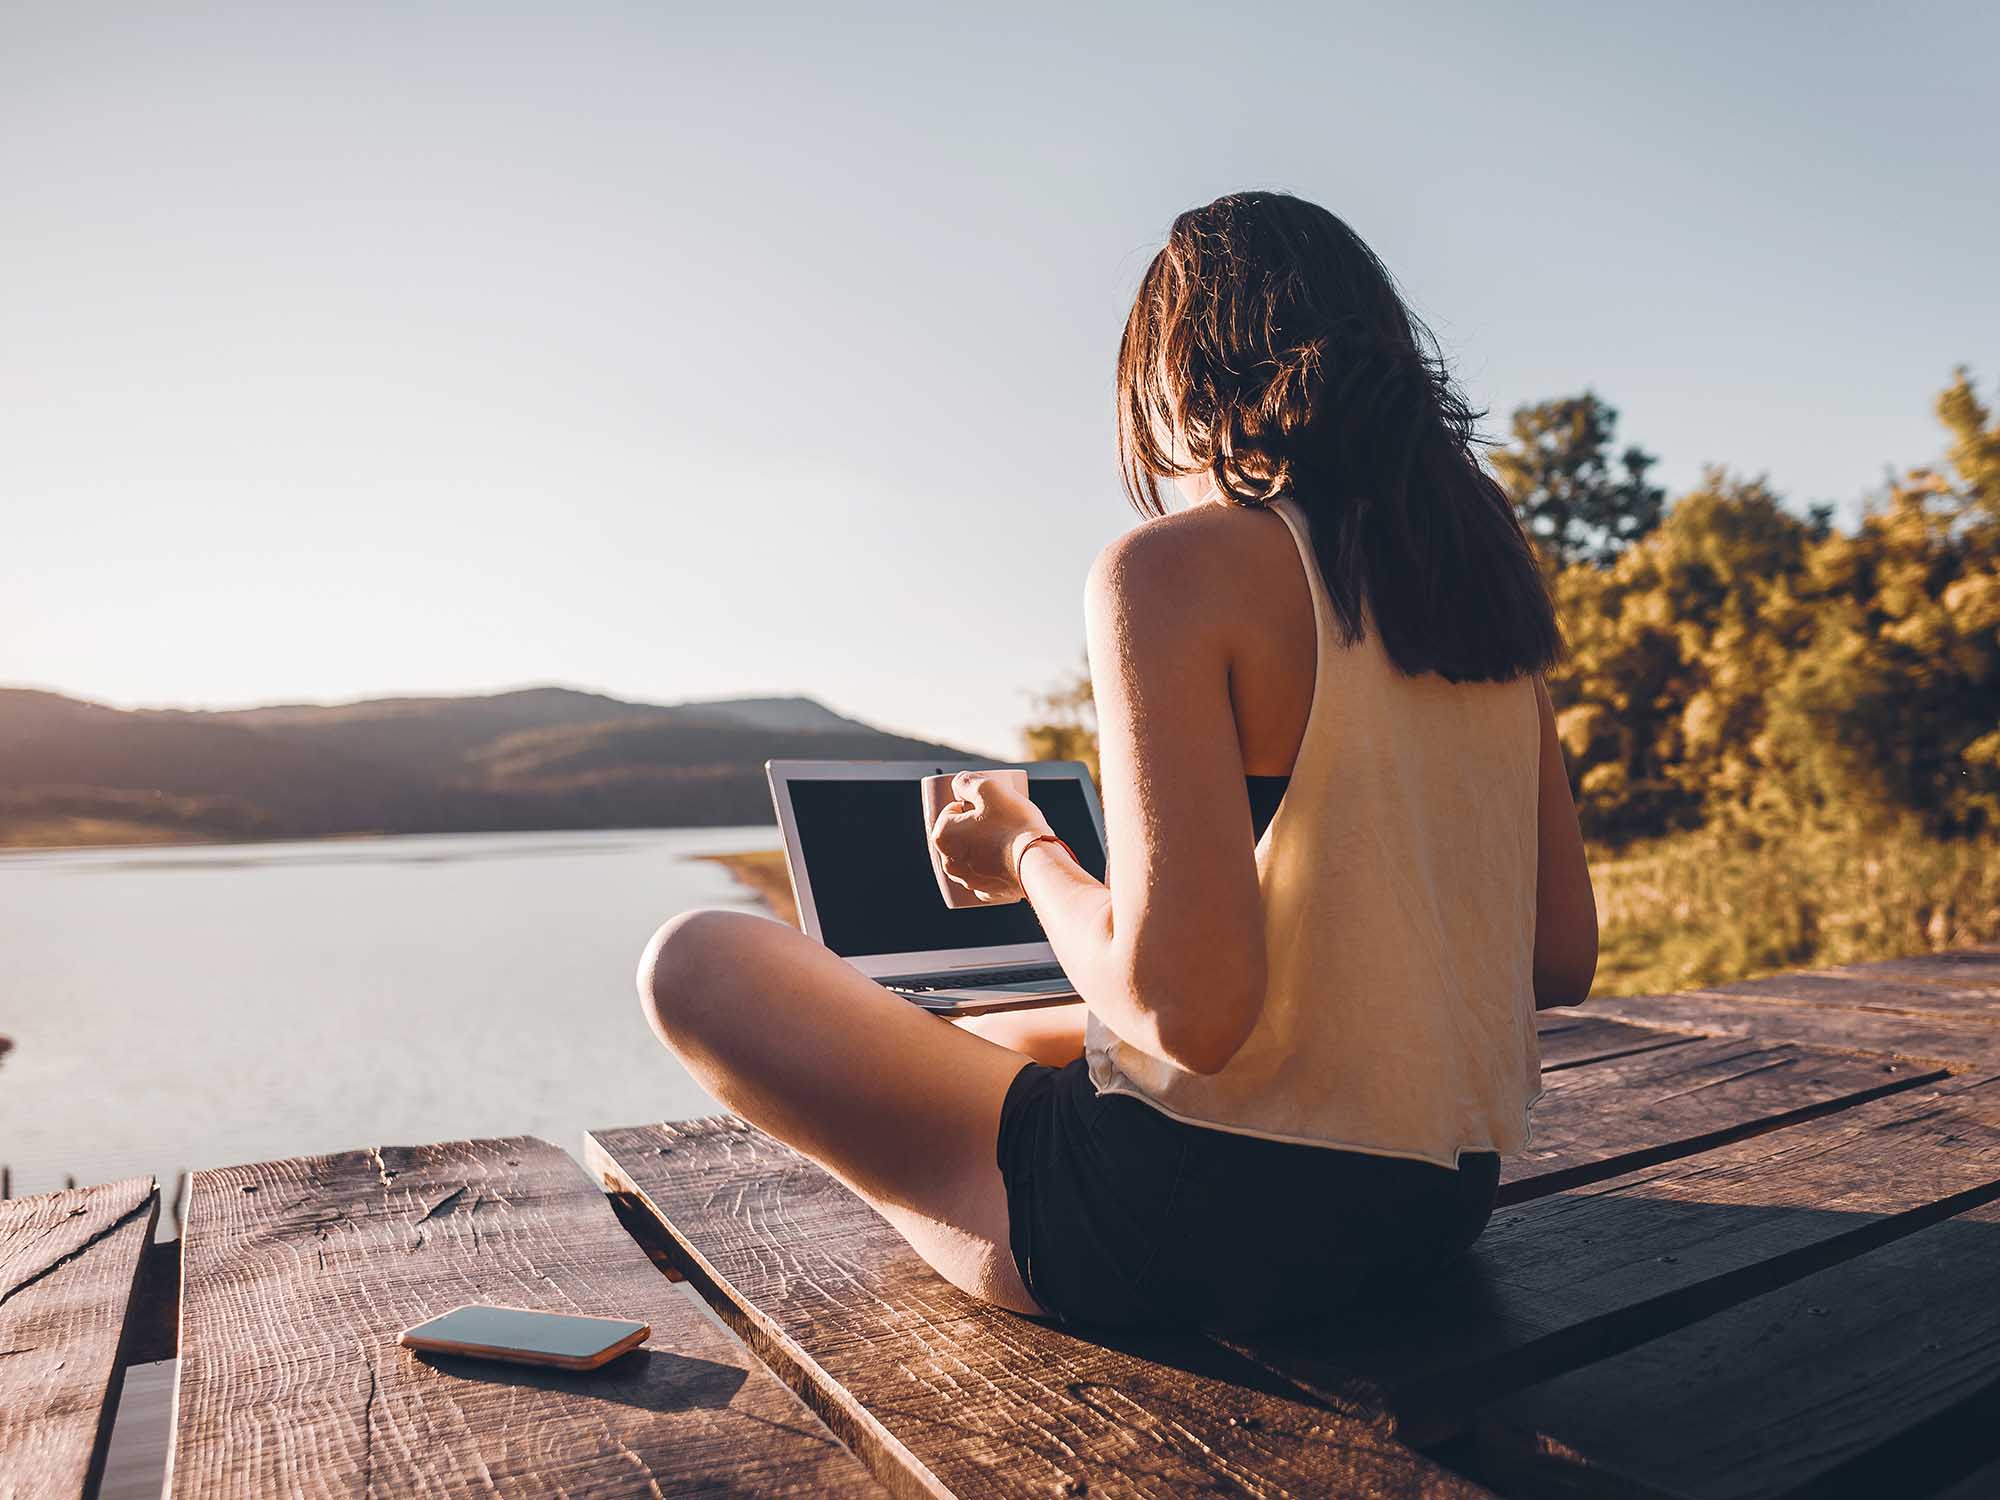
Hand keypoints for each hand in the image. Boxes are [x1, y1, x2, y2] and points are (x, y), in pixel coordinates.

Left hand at [929, 770, 1055, 903]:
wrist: (1039, 864)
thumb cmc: (1013, 825)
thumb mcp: (989, 788)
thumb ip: (967, 781)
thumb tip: (958, 784)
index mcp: (943, 837)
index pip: (950, 811)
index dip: (970, 804)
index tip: (989, 806)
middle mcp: (950, 863)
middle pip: (960, 834)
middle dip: (975, 825)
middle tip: (999, 818)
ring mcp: (968, 881)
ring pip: (972, 855)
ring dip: (983, 845)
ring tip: (1007, 836)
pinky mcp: (987, 893)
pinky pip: (987, 874)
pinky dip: (994, 866)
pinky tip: (1009, 858)